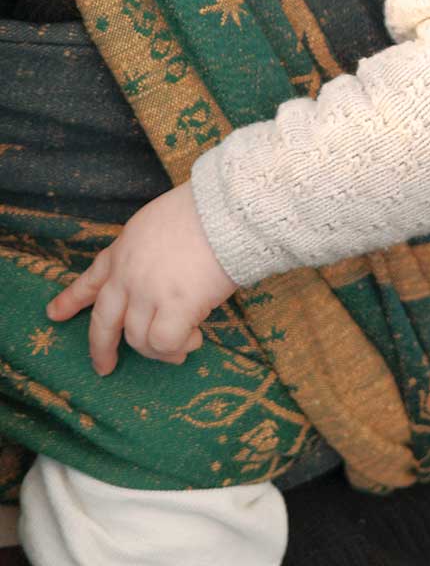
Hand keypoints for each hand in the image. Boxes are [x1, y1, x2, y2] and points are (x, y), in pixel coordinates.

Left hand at [46, 182, 235, 375]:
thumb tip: (159, 283)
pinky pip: (165, 343)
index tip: (54, 313)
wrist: (227, 210)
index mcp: (124, 249)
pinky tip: (193, 339)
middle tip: (105, 366)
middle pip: (104, 322)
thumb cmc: (204, 210)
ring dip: (158, 349)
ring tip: (181, 347)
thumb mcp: (157, 222)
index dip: (72, 298)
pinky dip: (177, 347)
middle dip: (101, 348)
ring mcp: (148, 294)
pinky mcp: (175, 308)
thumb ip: (146, 253)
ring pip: (138, 339)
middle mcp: (128, 275)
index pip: (92, 277)